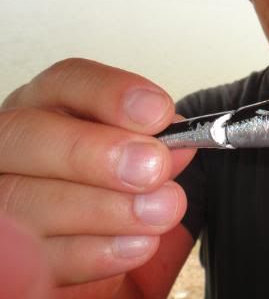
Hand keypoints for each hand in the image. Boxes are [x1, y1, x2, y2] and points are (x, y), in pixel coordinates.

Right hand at [0, 58, 195, 287]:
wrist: (96, 249)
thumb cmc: (114, 192)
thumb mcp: (140, 162)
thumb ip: (158, 149)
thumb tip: (178, 145)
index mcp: (47, 109)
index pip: (66, 81)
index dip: (111, 93)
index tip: (158, 112)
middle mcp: (13, 148)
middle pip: (29, 134)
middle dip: (96, 152)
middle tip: (154, 168)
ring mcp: (0, 199)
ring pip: (25, 199)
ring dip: (105, 209)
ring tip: (160, 211)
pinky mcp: (6, 258)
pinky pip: (33, 258)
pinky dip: (92, 253)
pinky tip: (135, 245)